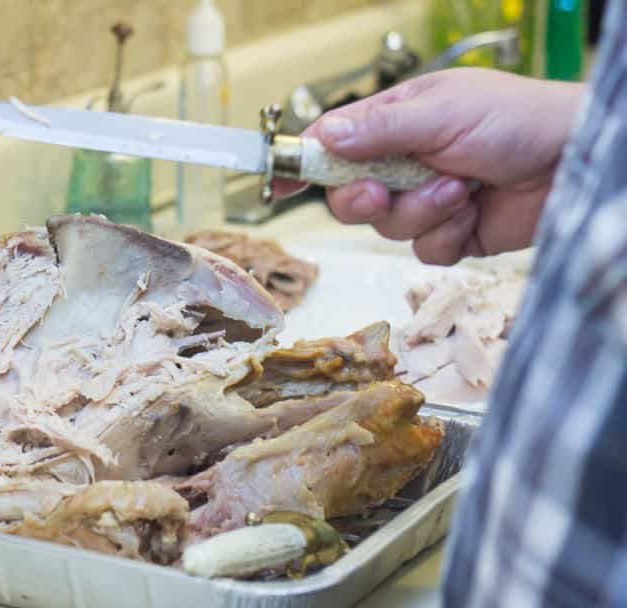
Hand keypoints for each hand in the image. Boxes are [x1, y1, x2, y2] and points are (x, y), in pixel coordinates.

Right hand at [280, 68, 583, 264]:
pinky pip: (422, 250)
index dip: (302, 164)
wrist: (575, 164)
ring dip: (421, 211)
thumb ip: (380, 130)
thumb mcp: (442, 113)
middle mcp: (403, 163)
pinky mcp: (449, 235)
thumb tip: (323, 140)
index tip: (277, 184)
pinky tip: (473, 211)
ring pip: (386, 227)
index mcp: (395, 123)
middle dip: (362, 200)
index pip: (333, 144)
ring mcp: (425, 201)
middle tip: (382, 193)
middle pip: (348, 197)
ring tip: (461, 188)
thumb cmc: (517, 119)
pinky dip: (446, 234)